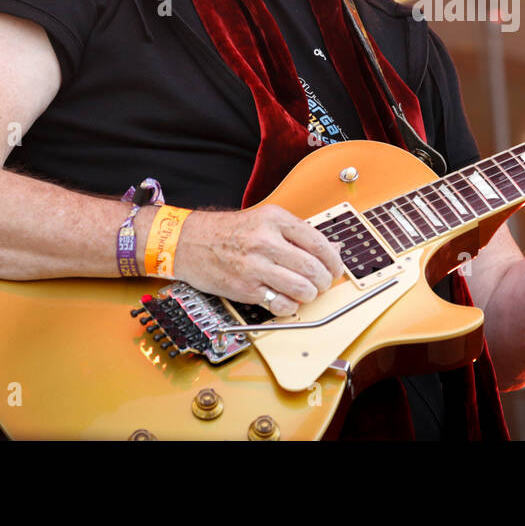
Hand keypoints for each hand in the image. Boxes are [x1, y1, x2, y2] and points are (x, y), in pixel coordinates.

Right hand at [172, 204, 345, 315]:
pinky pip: (280, 303)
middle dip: (325, 280)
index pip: (318, 241)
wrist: (188, 242)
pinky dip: (290, 306)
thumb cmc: (227, 231)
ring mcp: (255, 265)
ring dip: (310, 294)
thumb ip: (297, 234)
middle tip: (323, 283)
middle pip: (313, 267)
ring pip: (301, 288)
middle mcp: (265, 240)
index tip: (336, 267)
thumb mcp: (264, 220)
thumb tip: (332, 249)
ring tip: (307, 292)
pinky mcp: (245, 288)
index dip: (333, 260)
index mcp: (274, 219)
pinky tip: (287, 300)